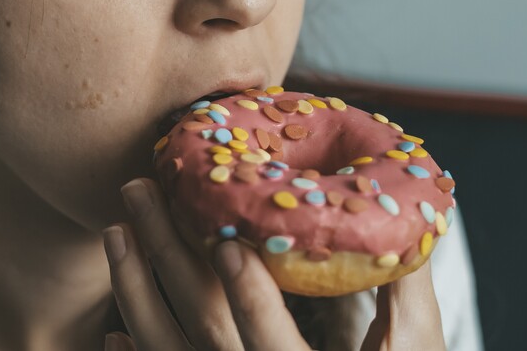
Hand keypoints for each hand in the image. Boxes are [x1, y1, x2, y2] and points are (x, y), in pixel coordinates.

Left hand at [102, 178, 446, 350]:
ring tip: (117, 233)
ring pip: (171, 350)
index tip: (224, 243)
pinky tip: (112, 332)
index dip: (251, 296)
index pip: (274, 344)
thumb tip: (413, 217)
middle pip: (206, 329)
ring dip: (136, 292)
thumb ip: (404, 293)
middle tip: (140, 192)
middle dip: (168, 258)